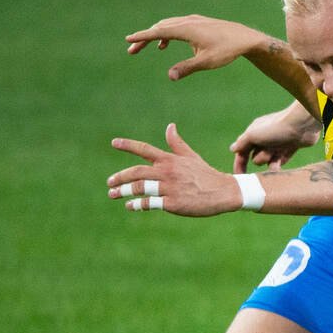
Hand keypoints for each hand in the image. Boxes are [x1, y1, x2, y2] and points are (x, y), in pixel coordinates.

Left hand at [107, 123, 241, 215]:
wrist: (223, 192)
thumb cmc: (206, 174)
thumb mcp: (191, 156)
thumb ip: (176, 143)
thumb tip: (170, 126)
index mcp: (170, 160)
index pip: (145, 149)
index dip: (128, 145)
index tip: (114, 143)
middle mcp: (167, 172)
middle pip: (137, 172)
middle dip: (120, 177)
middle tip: (109, 183)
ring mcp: (170, 188)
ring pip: (141, 188)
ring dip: (124, 191)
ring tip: (113, 194)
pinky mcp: (173, 203)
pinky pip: (150, 203)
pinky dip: (138, 205)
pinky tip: (130, 206)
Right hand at [125, 15, 261, 80]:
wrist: (245, 38)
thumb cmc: (227, 50)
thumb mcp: (206, 62)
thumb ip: (186, 68)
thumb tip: (169, 76)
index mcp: (186, 29)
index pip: (158, 32)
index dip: (142, 36)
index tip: (128, 40)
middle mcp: (187, 22)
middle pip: (159, 28)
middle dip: (145, 38)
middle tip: (132, 51)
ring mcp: (192, 21)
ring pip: (167, 26)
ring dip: (155, 36)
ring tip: (145, 48)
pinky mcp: (197, 23)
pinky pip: (176, 26)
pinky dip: (166, 34)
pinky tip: (165, 46)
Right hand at [231, 105, 321, 171]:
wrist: (302, 125)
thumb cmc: (276, 128)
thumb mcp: (254, 134)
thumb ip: (242, 142)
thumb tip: (233, 149)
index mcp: (254, 133)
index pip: (242, 150)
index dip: (240, 163)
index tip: (240, 177)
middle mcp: (264, 138)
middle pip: (255, 157)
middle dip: (260, 159)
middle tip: (268, 154)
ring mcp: (277, 144)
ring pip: (268, 161)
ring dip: (270, 161)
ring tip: (277, 156)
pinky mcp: (288, 148)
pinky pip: (280, 161)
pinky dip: (279, 164)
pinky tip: (280, 164)